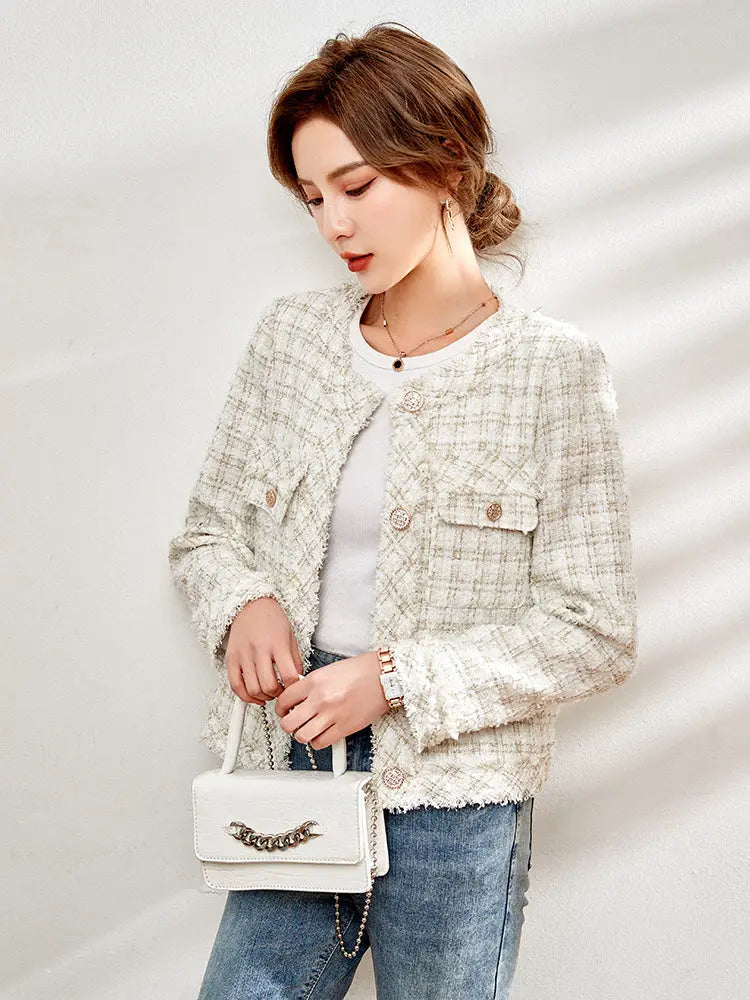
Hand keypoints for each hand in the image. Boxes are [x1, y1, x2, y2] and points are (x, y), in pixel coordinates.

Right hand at [224, 596, 303, 704]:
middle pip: (269, 686)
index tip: (295, 689)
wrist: (251, 604)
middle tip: (282, 692)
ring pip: (252, 689)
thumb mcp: (290, 636)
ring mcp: (243, 655)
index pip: (288, 676)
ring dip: (263, 697)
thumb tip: (297, 680)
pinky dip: (245, 697)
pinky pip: (235, 685)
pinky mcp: (231, 659)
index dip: (294, 688)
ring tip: (269, 693)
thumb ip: (295, 660)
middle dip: (278, 695)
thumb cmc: (272, 619)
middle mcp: (259, 650)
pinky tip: (254, 697)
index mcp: (277, 644)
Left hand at [274, 651, 389, 749]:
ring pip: (302, 736)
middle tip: (292, 722)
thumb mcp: (328, 670)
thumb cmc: (360, 671)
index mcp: (314, 682)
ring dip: (301, 735)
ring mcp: (331, 715)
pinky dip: (317, 742)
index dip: (280, 708)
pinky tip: (320, 735)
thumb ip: (311, 684)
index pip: (284, 700)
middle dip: (287, 724)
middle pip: (288, 723)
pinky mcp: (344, 728)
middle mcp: (320, 699)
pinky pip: (321, 743)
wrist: (383, 677)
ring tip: (306, 730)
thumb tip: (298, 697)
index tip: (283, 710)